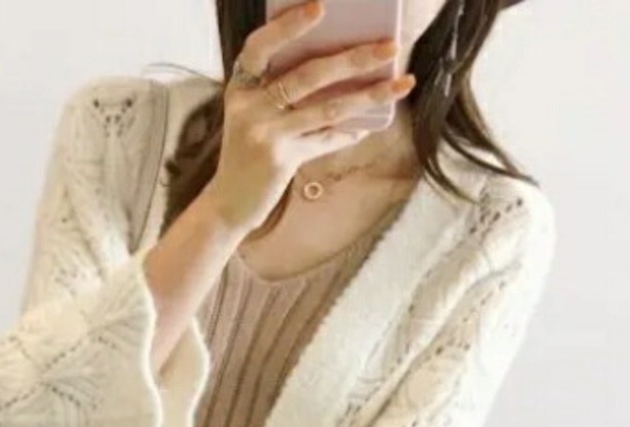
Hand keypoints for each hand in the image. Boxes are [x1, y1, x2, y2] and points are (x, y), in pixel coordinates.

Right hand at [205, 0, 415, 235]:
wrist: (227, 204)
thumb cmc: (248, 152)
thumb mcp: (254, 115)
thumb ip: (280, 89)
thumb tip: (340, 63)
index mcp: (240, 86)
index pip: (260, 46)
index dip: (288, 26)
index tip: (320, 7)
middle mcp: (248, 107)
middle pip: (308, 74)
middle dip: (354, 58)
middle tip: (391, 46)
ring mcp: (264, 134)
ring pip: (327, 108)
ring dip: (369, 95)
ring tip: (402, 83)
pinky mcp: (280, 160)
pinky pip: (325, 139)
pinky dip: (350, 132)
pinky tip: (372, 124)